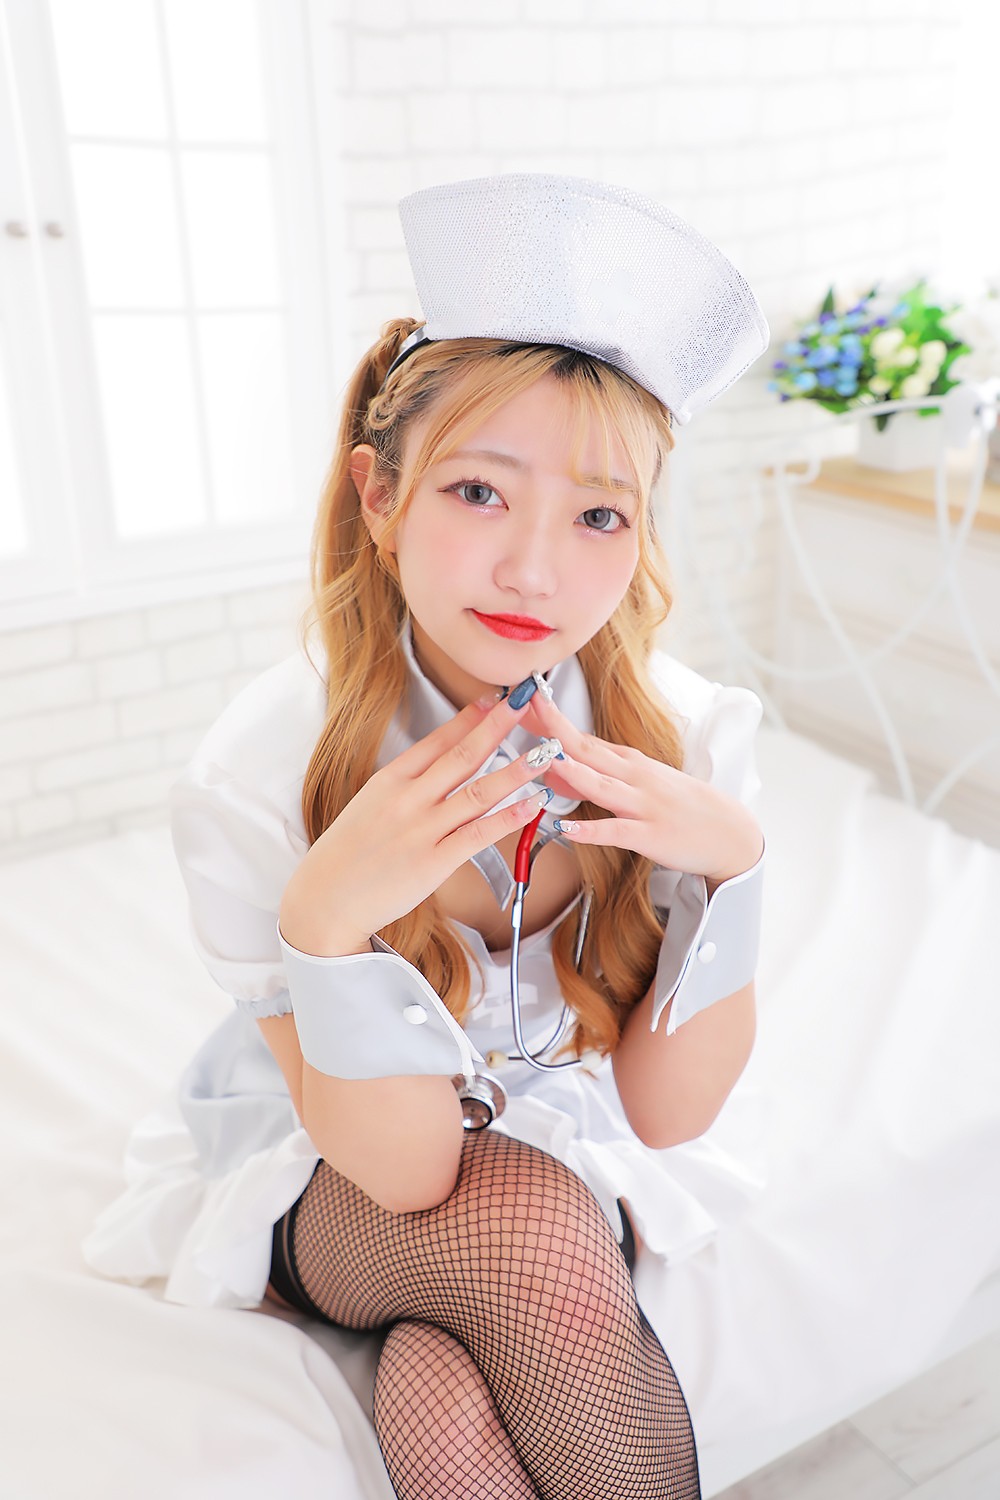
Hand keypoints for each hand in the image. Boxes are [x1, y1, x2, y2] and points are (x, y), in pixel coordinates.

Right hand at [279, 694, 554, 950]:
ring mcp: (422, 829)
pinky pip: (479, 833)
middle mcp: (408, 798)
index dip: (471, 717)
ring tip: (546, 752)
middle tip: (526, 702)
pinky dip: (509, 816)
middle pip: (463, 755)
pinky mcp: (434, 862)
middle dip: (498, 726)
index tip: (495, 697)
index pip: (438, 740)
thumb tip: (441, 764)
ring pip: (478, 792)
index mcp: (390, 780)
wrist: (325, 898)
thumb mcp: (369, 804)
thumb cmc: (349, 854)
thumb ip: (406, 785)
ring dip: (516, 770)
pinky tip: (532, 803)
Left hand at [518, 691, 762, 882]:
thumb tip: (563, 762)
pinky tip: (569, 828)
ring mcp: (643, 805)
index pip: (584, 737)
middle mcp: (635, 777)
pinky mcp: (651, 835)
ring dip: (571, 771)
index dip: (552, 720)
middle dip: (554, 729)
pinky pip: (617, 832)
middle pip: (588, 750)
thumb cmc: (683, 805)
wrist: (730, 832)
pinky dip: (592, 830)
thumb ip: (603, 771)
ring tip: (543, 759)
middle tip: (522, 707)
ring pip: (601, 785)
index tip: (525, 700)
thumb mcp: (644, 779)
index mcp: (630, 762)